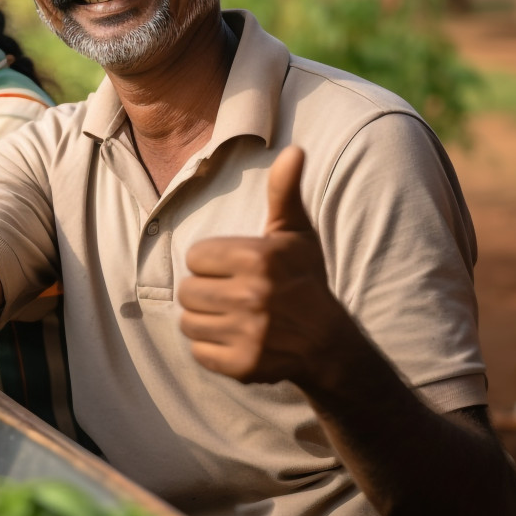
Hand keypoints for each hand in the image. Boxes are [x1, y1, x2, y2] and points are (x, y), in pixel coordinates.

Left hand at [178, 146, 351, 385]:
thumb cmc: (304, 279)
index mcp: (258, 258)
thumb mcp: (295, 233)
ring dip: (206, 320)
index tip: (239, 270)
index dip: (214, 263)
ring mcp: (248, 334)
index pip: (196, 256)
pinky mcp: (243, 365)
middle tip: (236, 296)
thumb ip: (284, 191)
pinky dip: (211, 349)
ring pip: (188, 321)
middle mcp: (253, 296)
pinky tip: (237, 340)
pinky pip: (198, 352)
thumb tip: (294, 149)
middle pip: (188, 290)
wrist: (328, 343)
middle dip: (207, 292)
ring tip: (234, 317)